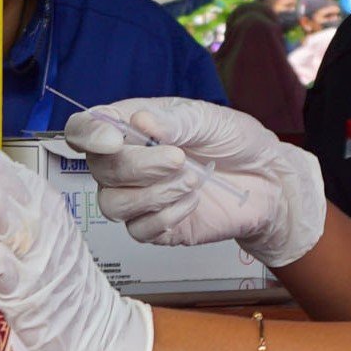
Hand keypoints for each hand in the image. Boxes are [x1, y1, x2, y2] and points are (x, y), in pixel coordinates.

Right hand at [64, 98, 326, 267]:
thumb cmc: (235, 142)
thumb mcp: (210, 119)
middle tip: (180, 158)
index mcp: (130, 126)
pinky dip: (168, 215)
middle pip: (99, 170)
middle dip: (139, 165)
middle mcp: (124, 163)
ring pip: (113, 205)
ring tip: (195, 178)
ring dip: (155, 193)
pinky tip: (193, 201)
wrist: (268, 181)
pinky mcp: (154, 228)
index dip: (87, 135)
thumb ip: (175, 121)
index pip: (83, 129)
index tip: (113, 140)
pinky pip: (139, 230)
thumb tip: (141, 121)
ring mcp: (136, 198)